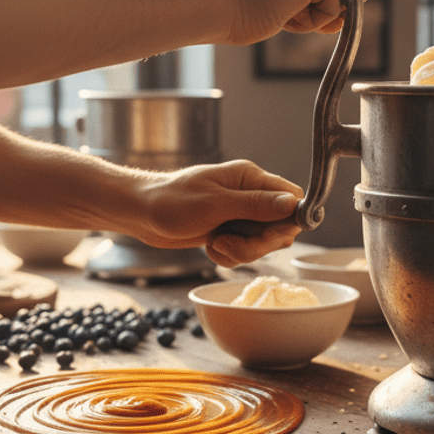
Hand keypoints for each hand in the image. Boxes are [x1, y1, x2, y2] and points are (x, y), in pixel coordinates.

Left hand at [130, 160, 303, 266]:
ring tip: (217, 244)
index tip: (271, 234)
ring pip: (263, 243)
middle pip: (280, 226)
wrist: (141, 213)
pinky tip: (211, 247)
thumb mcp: (215, 203)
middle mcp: (249, 195)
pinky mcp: (229, 231)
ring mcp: (239, 214)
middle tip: (231, 242)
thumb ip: (255, 205)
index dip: (289, 220)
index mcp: (249, 178)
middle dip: (259, 243)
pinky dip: (229, 256)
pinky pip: (244, 250)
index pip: (291, 196)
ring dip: (242, 252)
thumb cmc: (171, 201)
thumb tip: (292, 204)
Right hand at [207, 0, 356, 45]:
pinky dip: (311, 23)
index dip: (317, 0)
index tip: (288, 7)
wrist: (214, 5)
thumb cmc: (236, 4)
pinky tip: (282, 12)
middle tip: (281, 10)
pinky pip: (334, 11)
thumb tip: (342, 16)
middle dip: (319, 7)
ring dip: (311, 16)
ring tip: (276, 8)